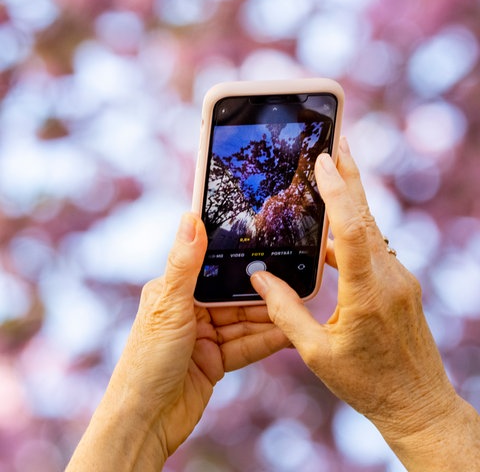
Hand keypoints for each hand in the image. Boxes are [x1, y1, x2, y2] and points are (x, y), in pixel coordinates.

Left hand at [67, 213, 288, 471]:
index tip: (267, 249)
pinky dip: (266, 341)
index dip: (240, 261)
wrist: (144, 422)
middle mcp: (190, 311)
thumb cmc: (147, 361)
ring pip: (244, 321)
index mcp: (174, 291)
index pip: (213, 268)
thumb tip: (190, 217)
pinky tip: (288, 334)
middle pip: (234, 296)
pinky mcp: (216, 360)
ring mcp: (205, 336)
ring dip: (269, 317)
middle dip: (262, 292)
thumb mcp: (169, 306)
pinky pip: (246, 346)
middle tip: (294, 281)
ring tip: (298, 308)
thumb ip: (184, 263)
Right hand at [251, 138, 479, 470]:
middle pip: (367, 217)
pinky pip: (374, 247)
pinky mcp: (400, 284)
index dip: (337, 193)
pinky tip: (334, 228)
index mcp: (368, 295)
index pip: (352, 231)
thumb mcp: (315, 353)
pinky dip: (353, 229)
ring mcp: (400, 279)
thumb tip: (260, 277)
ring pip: (372, 228)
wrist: (418, 404)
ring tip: (332, 172)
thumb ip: (284, 311)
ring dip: (351, 199)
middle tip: (336, 140)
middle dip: (350, 176)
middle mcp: (389, 279)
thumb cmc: (366, 384)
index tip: (325, 160)